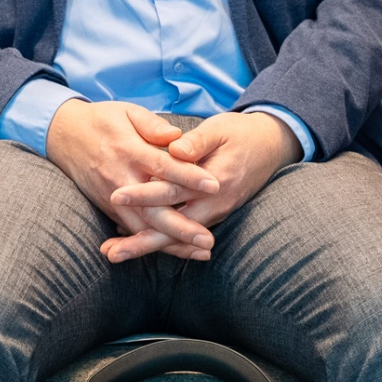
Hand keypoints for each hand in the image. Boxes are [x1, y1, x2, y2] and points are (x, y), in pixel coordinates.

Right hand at [45, 100, 220, 262]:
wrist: (64, 135)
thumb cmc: (102, 120)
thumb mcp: (128, 112)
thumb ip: (153, 125)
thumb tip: (177, 137)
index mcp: (129, 151)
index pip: (164, 167)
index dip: (189, 176)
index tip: (214, 185)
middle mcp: (120, 179)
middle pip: (154, 209)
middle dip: (182, 227)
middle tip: (208, 240)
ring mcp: (112, 198)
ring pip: (143, 227)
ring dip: (171, 242)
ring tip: (200, 253)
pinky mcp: (108, 209)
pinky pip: (133, 230)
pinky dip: (154, 243)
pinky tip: (177, 251)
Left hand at [102, 111, 300, 262]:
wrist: (272, 147)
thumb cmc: (242, 133)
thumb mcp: (220, 128)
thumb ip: (198, 141)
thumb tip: (174, 149)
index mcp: (213, 179)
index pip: (172, 190)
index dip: (143, 194)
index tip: (115, 196)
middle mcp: (214, 203)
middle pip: (172, 228)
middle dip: (140, 241)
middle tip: (109, 251)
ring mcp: (214, 213)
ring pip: (176, 236)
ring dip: (146, 245)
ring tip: (114, 253)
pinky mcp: (212, 214)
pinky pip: (183, 232)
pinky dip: (160, 238)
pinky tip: (135, 237)